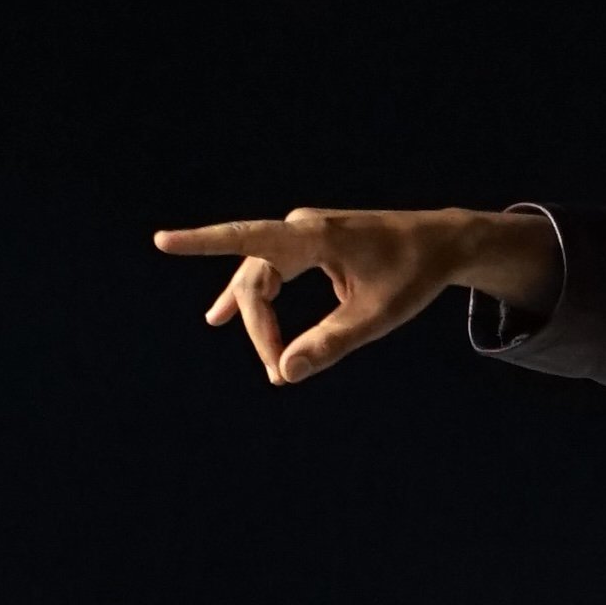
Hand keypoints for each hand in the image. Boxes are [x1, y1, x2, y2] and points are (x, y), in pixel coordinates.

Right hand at [152, 205, 562, 385]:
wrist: (443, 244)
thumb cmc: (413, 275)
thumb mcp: (376, 317)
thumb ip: (329, 344)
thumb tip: (284, 372)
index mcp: (315, 236)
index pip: (247, 239)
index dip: (202, 243)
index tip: (163, 240)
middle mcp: (302, 229)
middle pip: (255, 282)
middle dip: (260, 330)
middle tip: (280, 375)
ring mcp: (304, 236)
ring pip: (260, 281)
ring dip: (260, 322)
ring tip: (266, 363)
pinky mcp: (310, 247)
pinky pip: (270, 275)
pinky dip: (254, 300)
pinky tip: (219, 316)